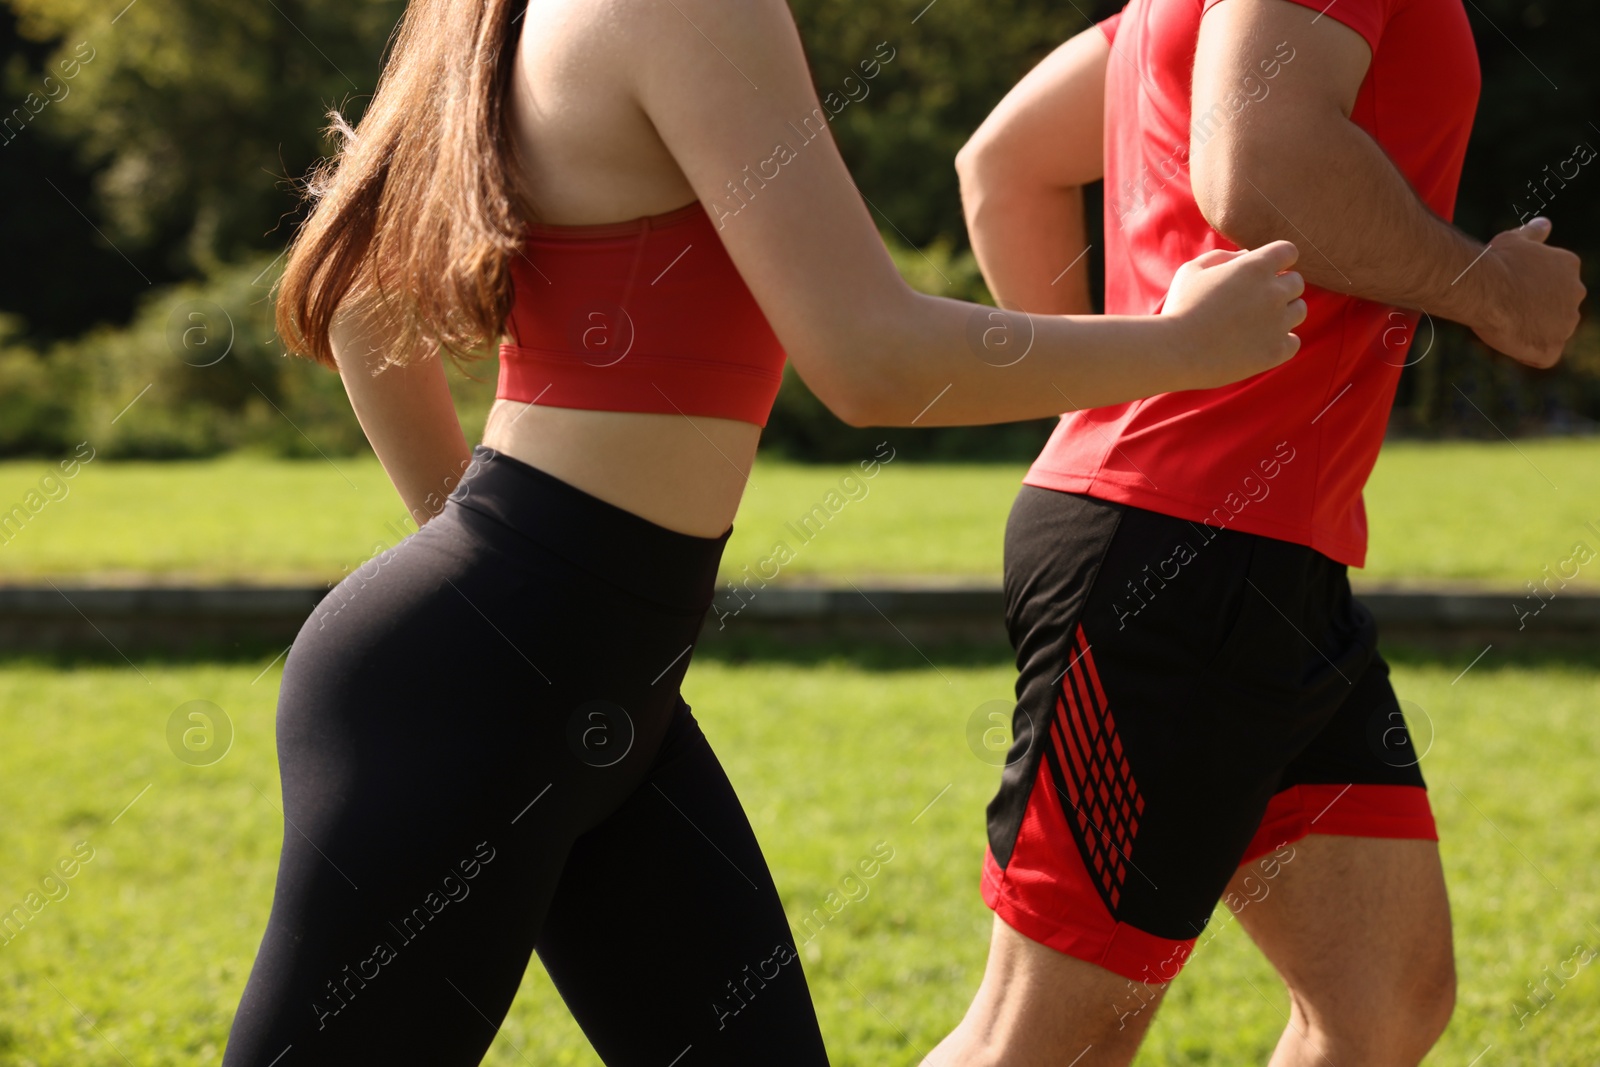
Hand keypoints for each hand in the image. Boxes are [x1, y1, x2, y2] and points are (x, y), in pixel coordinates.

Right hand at [1162, 241, 1306, 389]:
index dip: (1276, 260)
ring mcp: (1278, 323)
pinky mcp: (1276, 351)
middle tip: (1253, 302)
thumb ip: (1222, 257)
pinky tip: (1258, 343)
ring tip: (1255, 323)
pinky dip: (1281, 341)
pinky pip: (1293, 341)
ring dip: (1283, 313)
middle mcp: (1274, 292)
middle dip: (1279, 288)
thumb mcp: (1192, 270)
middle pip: (1297, 283)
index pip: (1288, 252)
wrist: (1174, 351)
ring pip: (1299, 311)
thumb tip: (1246, 255)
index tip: (1262, 272)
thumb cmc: (1180, 307)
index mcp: (1255, 266)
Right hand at [1469, 218, 1584, 368]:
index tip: (1508, 288)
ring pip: (1551, 332)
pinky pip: (1544, 356)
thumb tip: (1544, 223)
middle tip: (1506, 306)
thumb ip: (1533, 234)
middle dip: (1535, 310)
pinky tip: (1510, 340)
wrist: (1486, 288)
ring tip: (1505, 322)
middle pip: (1557, 308)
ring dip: (1532, 331)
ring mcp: (1566, 323)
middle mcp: (1576, 294)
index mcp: (1569, 266)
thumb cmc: (1497, 261)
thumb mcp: (1514, 239)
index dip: (1529, 289)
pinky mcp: (1552, 348)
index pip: (1554, 283)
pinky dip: (1530, 353)